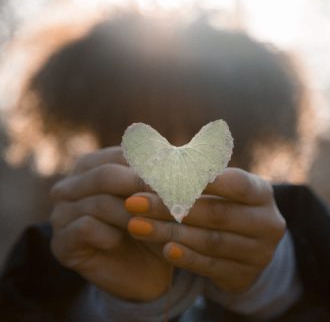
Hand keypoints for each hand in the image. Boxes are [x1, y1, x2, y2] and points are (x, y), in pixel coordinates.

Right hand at [50, 147, 172, 301]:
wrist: (143, 271)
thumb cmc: (151, 224)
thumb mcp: (157, 198)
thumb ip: (156, 175)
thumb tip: (168, 153)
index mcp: (93, 165)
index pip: (118, 155)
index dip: (148, 166)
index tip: (175, 177)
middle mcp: (72, 185)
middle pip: (105, 175)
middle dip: (139, 187)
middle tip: (168, 198)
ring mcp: (62, 213)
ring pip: (98, 203)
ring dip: (131, 215)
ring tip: (152, 224)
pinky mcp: (61, 242)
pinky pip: (85, 228)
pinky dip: (109, 233)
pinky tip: (120, 240)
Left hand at [125, 168, 285, 292]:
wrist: (246, 245)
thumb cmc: (224, 203)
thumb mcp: (219, 187)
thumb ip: (195, 172)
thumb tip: (155, 157)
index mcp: (261, 192)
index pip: (235, 183)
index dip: (201, 179)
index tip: (163, 175)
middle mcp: (267, 222)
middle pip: (216, 214)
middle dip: (171, 207)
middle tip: (134, 202)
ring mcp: (259, 252)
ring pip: (210, 242)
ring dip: (169, 233)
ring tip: (136, 226)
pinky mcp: (245, 275)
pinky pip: (211, 266)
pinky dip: (186, 257)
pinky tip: (163, 249)